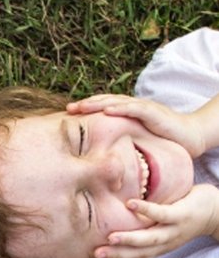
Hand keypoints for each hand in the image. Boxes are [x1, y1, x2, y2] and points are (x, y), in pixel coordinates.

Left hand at [66, 94, 206, 156]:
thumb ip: (119, 142)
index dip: (86, 110)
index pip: (103, 108)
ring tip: (81, 106)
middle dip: (86, 104)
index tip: (67, 116)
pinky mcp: (154, 113)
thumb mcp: (135, 140)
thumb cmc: (162, 140)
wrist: (190, 137)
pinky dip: (120, 108)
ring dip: (98, 103)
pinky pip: (134, 109)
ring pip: (117, 102)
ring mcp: (144, 108)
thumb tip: (98, 155)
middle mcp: (133, 107)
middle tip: (68, 109)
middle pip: (106, 102)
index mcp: (127, 113)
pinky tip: (107, 110)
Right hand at [94, 183, 218, 257]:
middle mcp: (165, 243)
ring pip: (150, 239)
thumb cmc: (184, 217)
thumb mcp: (163, 230)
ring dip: (130, 239)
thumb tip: (116, 229)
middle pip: (139, 253)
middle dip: (117, 255)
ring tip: (111, 237)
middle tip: (96, 255)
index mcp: (159, 248)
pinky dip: (146, 210)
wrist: (217, 211)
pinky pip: (162, 214)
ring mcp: (174, 230)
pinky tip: (130, 204)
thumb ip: (144, 232)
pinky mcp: (182, 214)